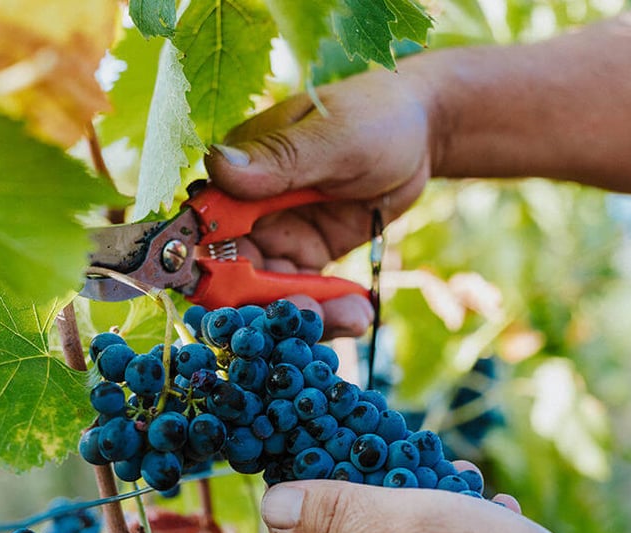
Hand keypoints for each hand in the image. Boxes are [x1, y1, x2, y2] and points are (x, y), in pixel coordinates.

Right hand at [205, 67, 435, 336]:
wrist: (423, 133)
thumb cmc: (375, 116)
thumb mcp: (334, 136)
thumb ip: (281, 157)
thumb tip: (218, 167)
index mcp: (239, 173)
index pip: (208, 230)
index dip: (213, 270)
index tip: (239, 300)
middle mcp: (250, 211)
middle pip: (237, 275)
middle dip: (267, 304)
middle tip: (309, 316)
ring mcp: (280, 237)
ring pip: (273, 294)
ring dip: (307, 315)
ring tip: (351, 318)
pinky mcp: (310, 256)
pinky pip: (309, 295)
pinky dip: (330, 311)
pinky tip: (358, 314)